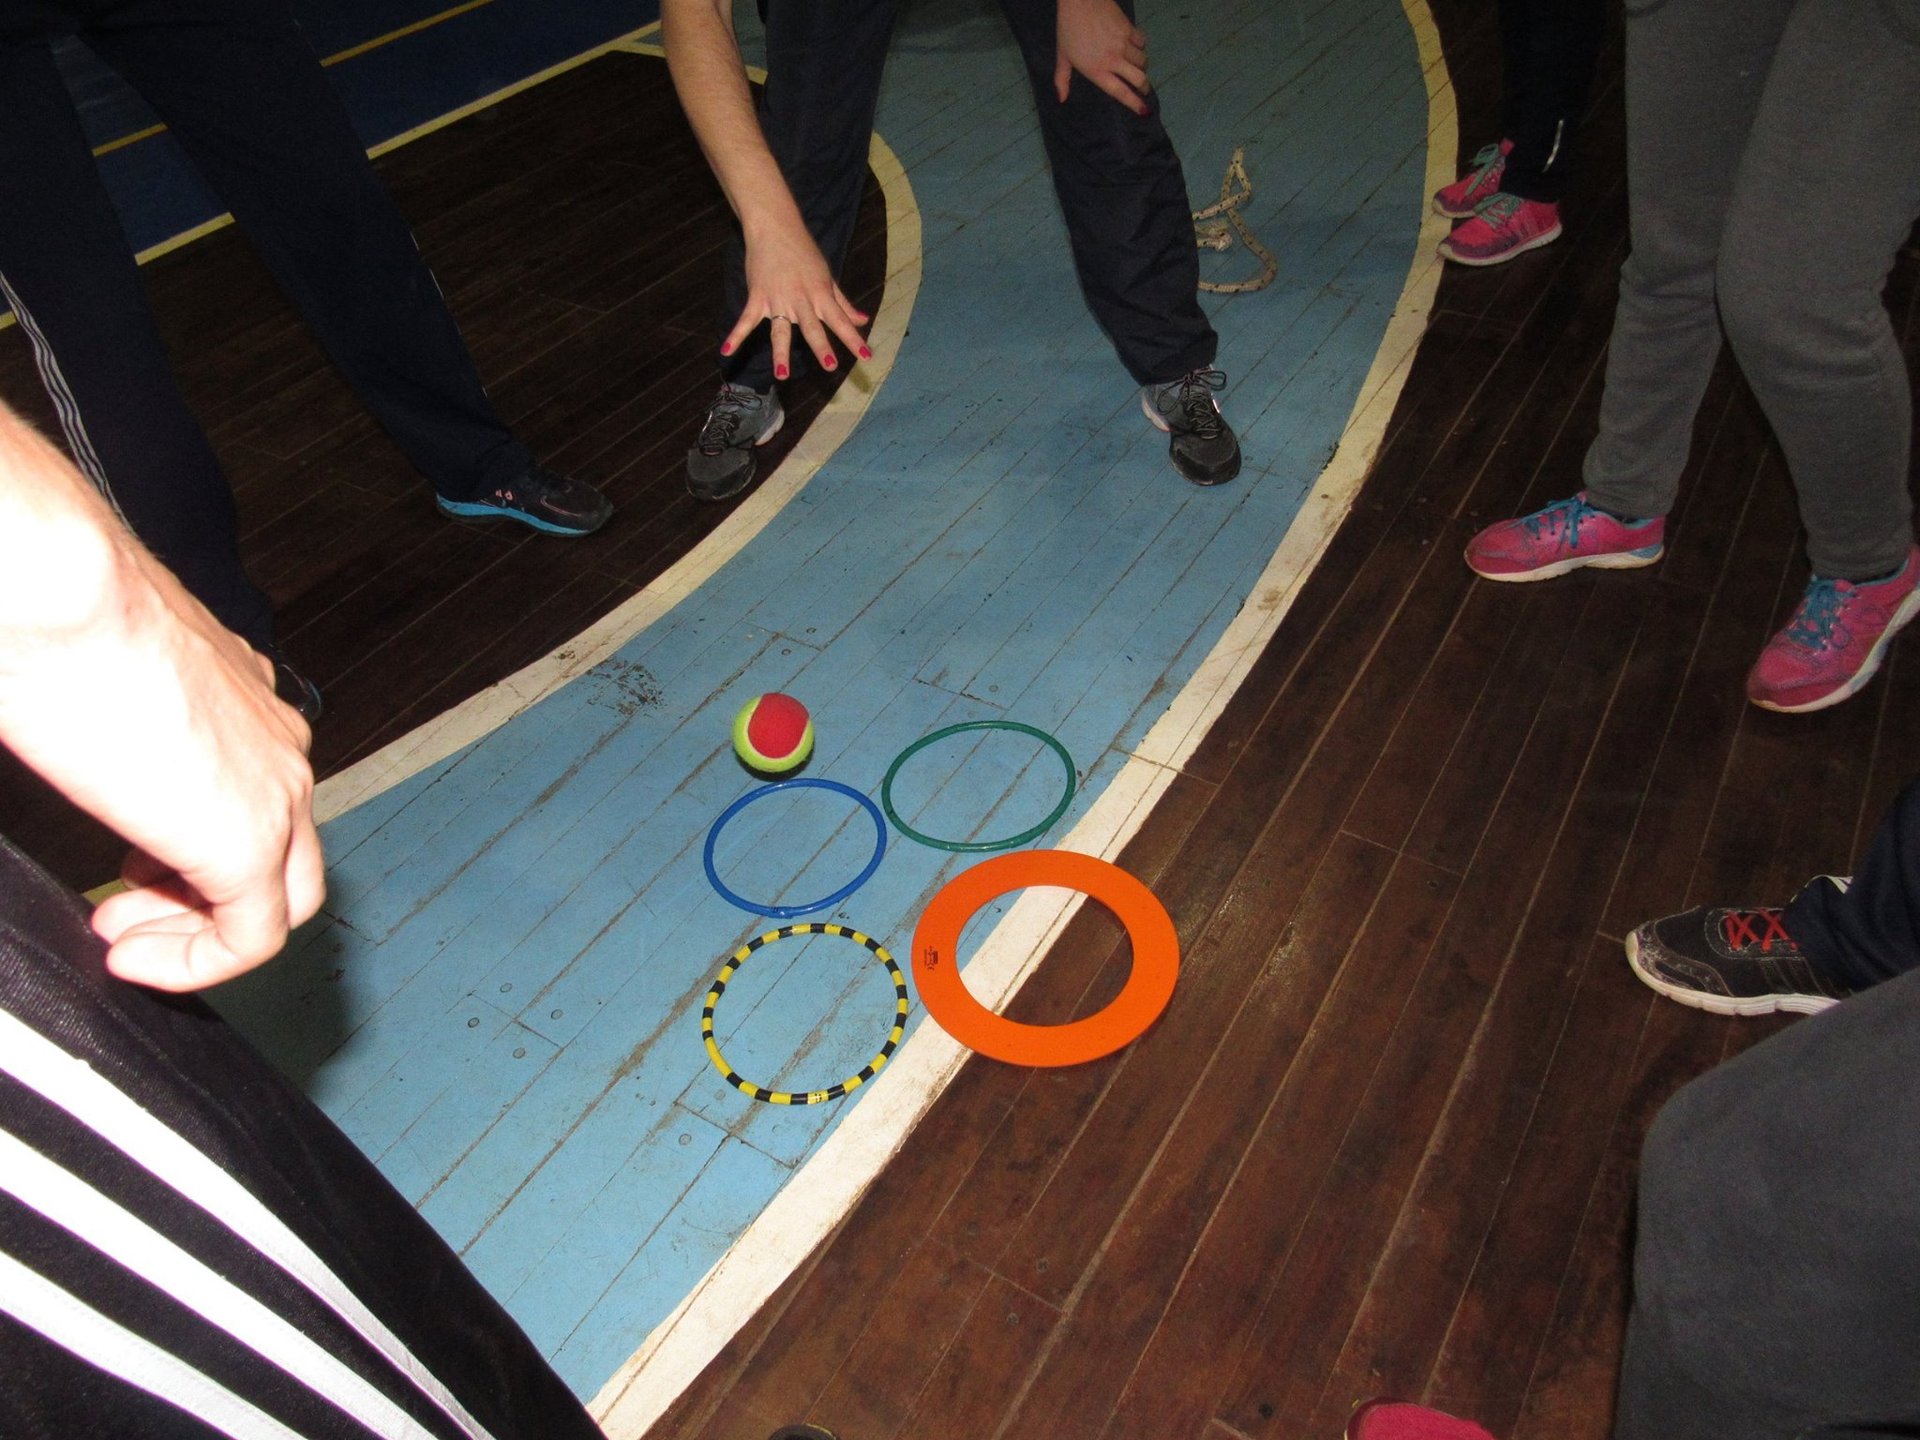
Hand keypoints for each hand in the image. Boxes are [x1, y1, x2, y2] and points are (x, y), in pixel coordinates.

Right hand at [0, 408, 324, 990]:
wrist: (59, 591)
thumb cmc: (58, 612)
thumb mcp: (94, 681)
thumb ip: (108, 727)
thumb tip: (71, 739)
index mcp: (244, 697)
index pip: (253, 791)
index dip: (189, 845)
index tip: (129, 872)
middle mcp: (276, 740)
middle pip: (282, 851)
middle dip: (203, 896)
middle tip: (128, 911)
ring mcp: (277, 789)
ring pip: (281, 897)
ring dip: (198, 931)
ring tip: (123, 937)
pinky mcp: (251, 839)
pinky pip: (253, 937)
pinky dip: (199, 963)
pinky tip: (133, 958)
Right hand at [721, 213, 871, 380]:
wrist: (775, 227)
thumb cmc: (804, 252)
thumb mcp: (827, 276)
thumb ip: (843, 303)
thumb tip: (862, 320)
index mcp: (821, 294)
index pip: (841, 320)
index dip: (854, 339)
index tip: (867, 356)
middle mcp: (801, 300)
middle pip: (812, 328)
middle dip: (821, 347)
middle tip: (830, 366)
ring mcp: (777, 299)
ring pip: (780, 330)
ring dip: (781, 352)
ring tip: (782, 374)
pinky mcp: (758, 297)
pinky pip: (747, 320)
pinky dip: (736, 335)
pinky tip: (726, 351)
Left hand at [1054, 0, 1150, 113]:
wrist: (1081, 0)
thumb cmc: (1068, 28)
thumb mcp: (1063, 55)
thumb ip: (1062, 79)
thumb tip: (1061, 99)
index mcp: (1097, 70)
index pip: (1120, 92)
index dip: (1134, 103)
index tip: (1143, 111)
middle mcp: (1114, 60)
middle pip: (1139, 79)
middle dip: (1144, 87)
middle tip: (1144, 89)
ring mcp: (1123, 44)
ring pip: (1143, 61)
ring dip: (1142, 67)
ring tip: (1137, 67)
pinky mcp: (1129, 29)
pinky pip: (1142, 42)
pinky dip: (1141, 47)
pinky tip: (1135, 47)